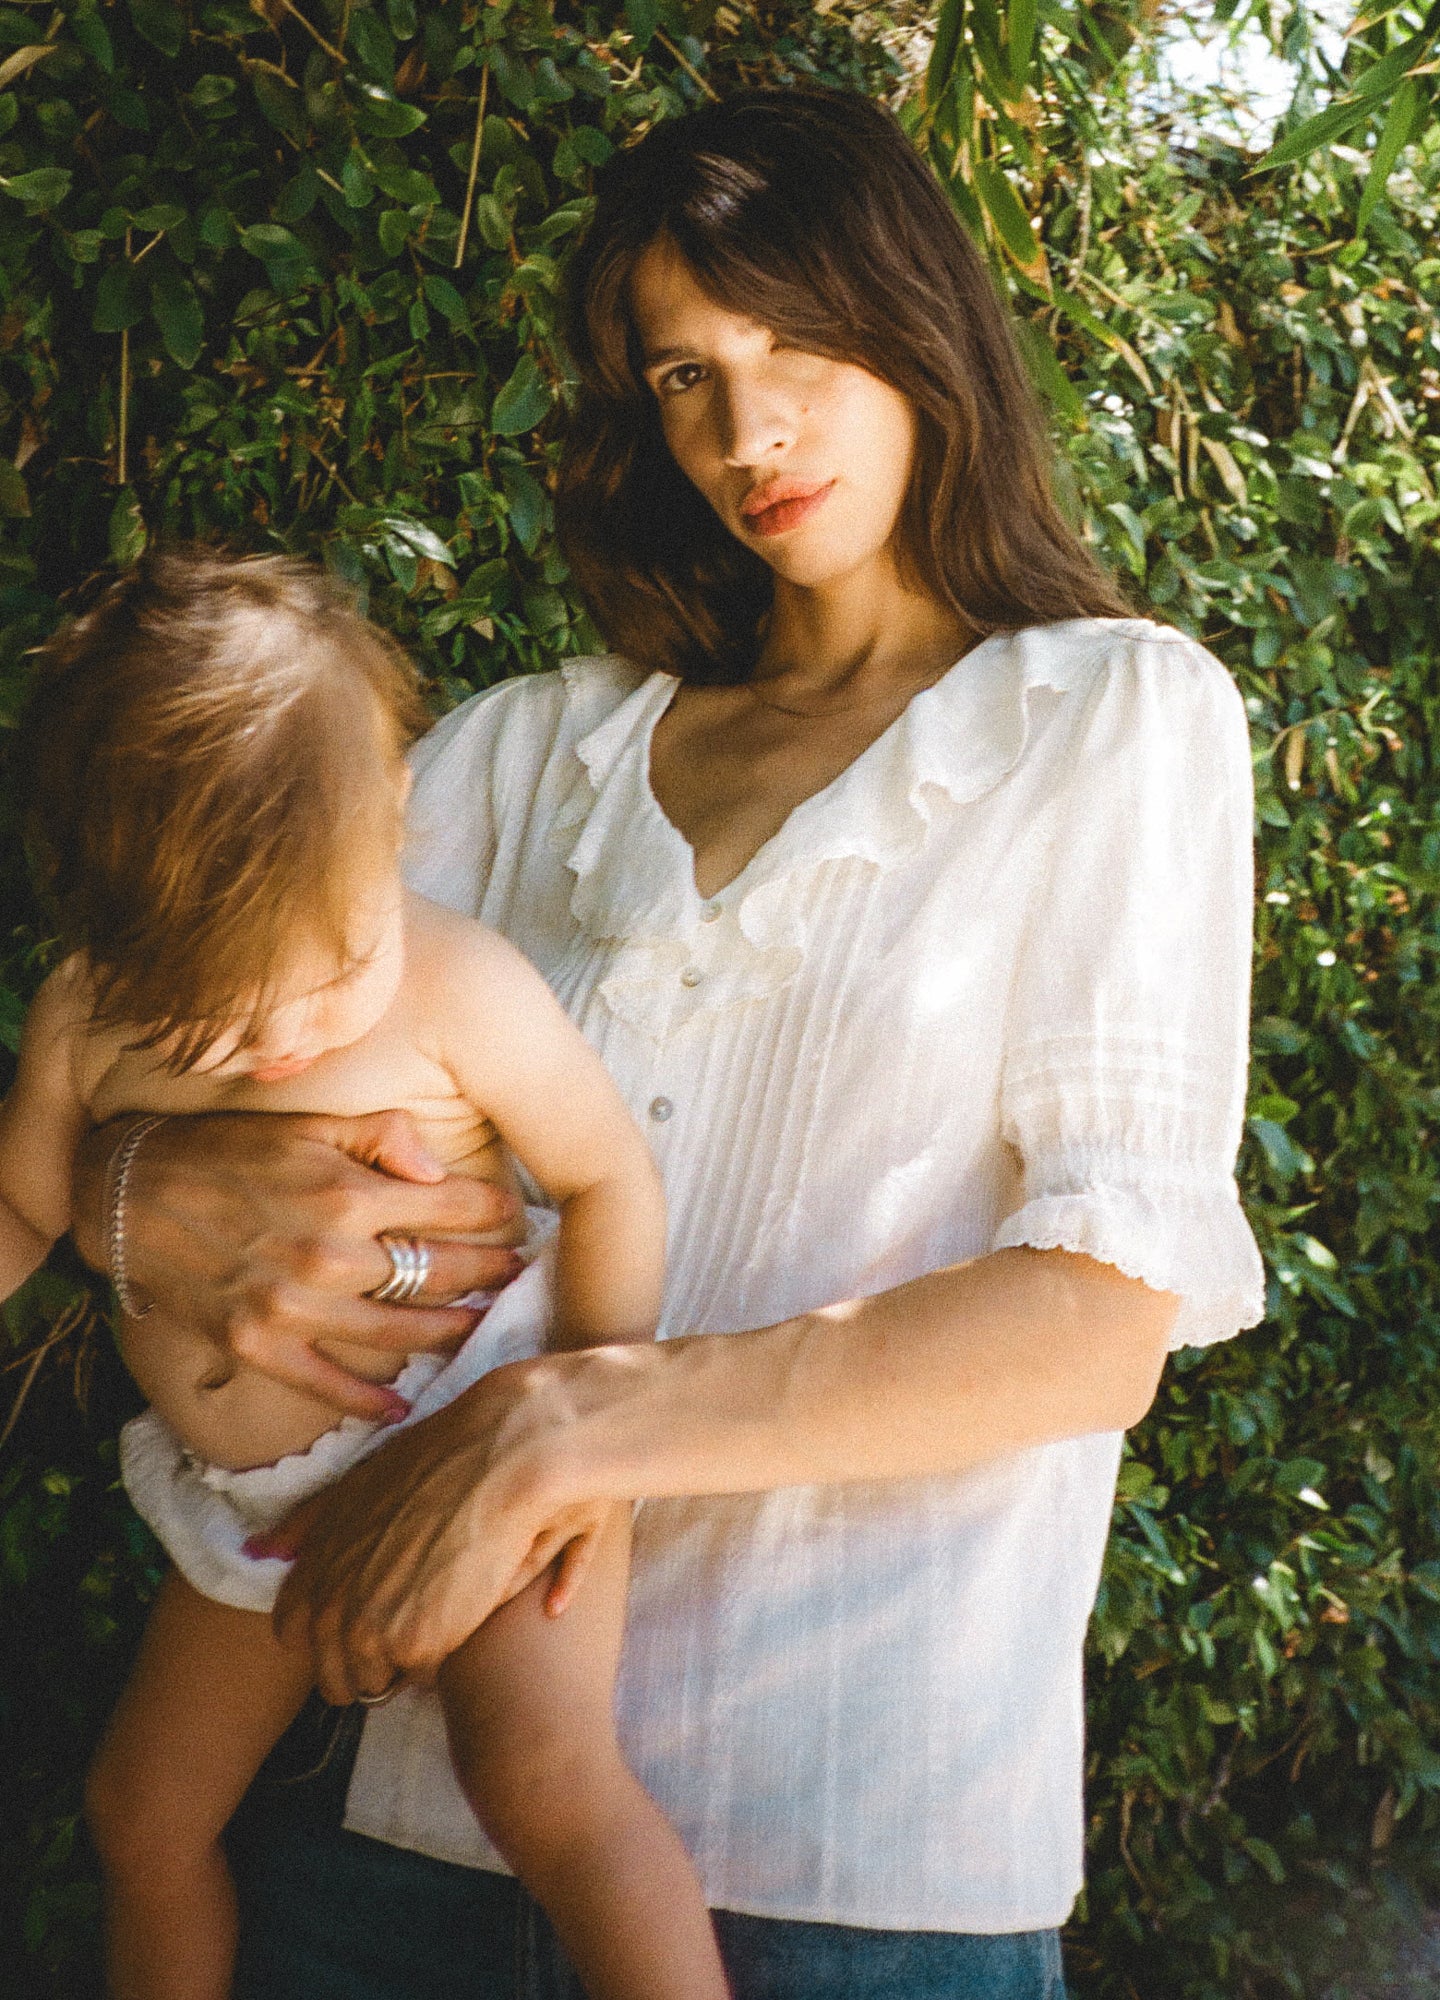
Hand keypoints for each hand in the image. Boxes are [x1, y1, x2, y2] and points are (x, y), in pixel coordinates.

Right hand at [71, 1109, 526, 1420]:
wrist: (130, 1194)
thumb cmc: (226, 1150)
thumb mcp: (305, 1122)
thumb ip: (381, 1135)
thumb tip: (440, 1168)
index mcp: (348, 1192)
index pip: (452, 1207)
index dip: (494, 1213)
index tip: (516, 1218)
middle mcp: (330, 1255)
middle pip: (438, 1272)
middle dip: (486, 1272)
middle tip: (516, 1273)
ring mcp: (295, 1307)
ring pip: (400, 1331)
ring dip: (450, 1331)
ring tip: (481, 1325)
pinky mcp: (260, 1345)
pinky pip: (328, 1384)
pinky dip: (368, 1401)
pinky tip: (402, 1406)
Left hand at [263, 1352, 612, 1701]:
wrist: (501, 1458)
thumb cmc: (438, 1461)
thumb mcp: (356, 1482)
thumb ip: (306, 1523)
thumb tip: (259, 1551)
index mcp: (314, 1566)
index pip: (293, 1633)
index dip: (327, 1634)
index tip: (362, 1619)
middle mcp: (329, 1603)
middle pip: (333, 1676)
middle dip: (365, 1662)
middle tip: (411, 1624)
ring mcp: (367, 1629)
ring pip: (376, 1683)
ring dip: (403, 1664)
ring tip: (439, 1617)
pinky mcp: (414, 1646)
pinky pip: (422, 1677)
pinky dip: (443, 1656)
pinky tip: (463, 1617)